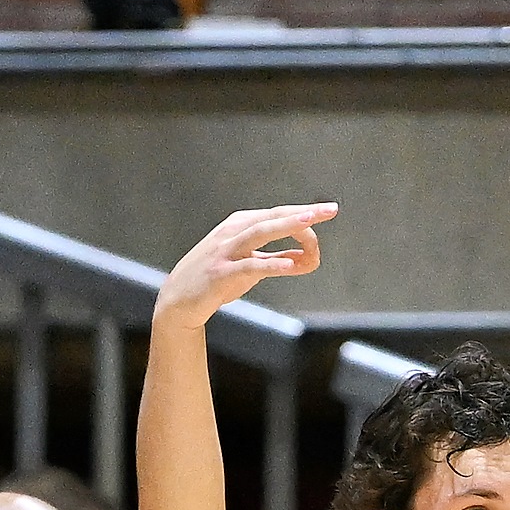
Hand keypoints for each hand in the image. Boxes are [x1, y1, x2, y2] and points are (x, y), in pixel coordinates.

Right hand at [158, 204, 333, 325]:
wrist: (179, 300)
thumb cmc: (218, 279)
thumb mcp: (250, 266)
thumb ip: (277, 260)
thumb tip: (307, 258)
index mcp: (241, 225)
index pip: (278, 214)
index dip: (304, 212)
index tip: (329, 212)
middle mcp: (233, 231)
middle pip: (273, 217)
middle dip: (302, 212)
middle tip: (329, 209)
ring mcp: (226, 251)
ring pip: (260, 232)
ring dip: (286, 226)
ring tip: (309, 223)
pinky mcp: (221, 273)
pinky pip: (249, 266)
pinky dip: (271, 264)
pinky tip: (291, 265)